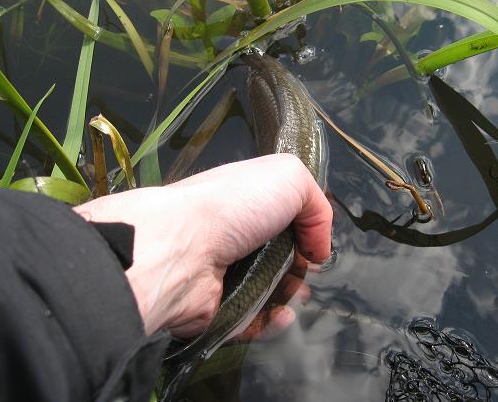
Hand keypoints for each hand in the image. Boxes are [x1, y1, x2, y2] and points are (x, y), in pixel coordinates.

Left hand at [73, 154, 331, 336]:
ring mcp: (224, 273)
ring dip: (289, 295)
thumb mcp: (289, 177)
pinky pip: (252, 320)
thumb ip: (317, 206)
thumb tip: (318, 248)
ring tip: (297, 295)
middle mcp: (235, 235)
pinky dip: (269, 320)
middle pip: (280, 257)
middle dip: (300, 267)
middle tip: (304, 271)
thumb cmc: (236, 205)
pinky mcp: (215, 308)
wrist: (179, 247)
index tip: (315, 244)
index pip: (284, 217)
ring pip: (269, 291)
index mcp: (248, 202)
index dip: (306, 231)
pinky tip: (281, 315)